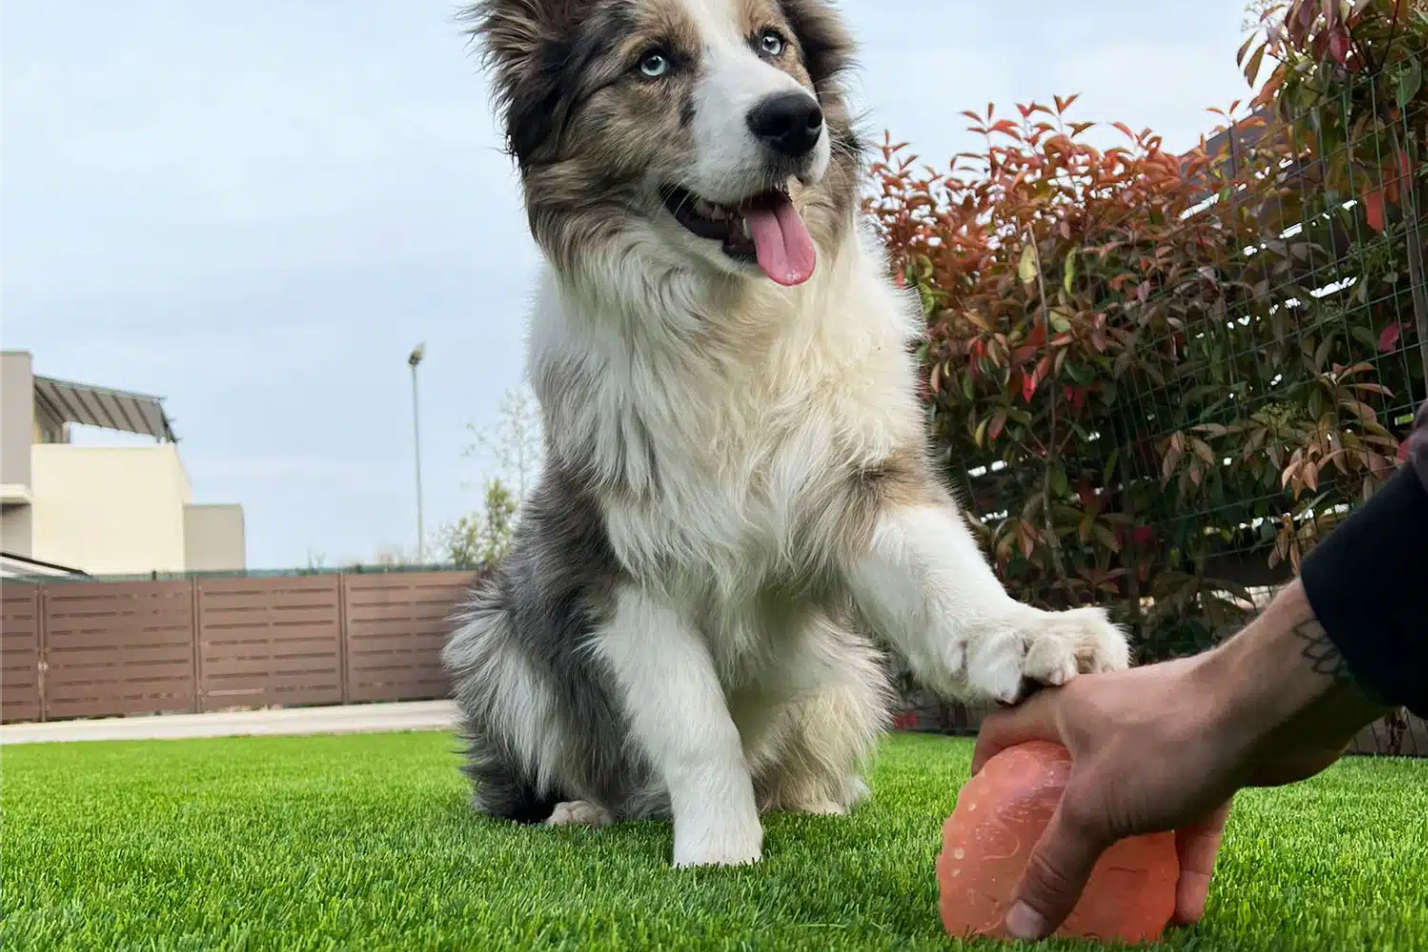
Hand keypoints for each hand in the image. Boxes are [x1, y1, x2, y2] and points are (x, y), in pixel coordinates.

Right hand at [972, 580, 1389, 941]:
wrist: (1269, 709)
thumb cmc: (1164, 741)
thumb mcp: (1095, 808)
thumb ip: (1058, 865)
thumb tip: (1019, 926)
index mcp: (1066, 713)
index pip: (1005, 729)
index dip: (987, 765)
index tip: (984, 808)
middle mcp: (1107, 721)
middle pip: (1069, 770)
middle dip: (1061, 820)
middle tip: (1049, 864)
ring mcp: (1160, 741)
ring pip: (1133, 803)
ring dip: (1128, 852)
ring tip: (1117, 899)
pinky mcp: (1209, 764)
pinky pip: (1187, 822)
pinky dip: (1183, 862)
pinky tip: (1183, 911)